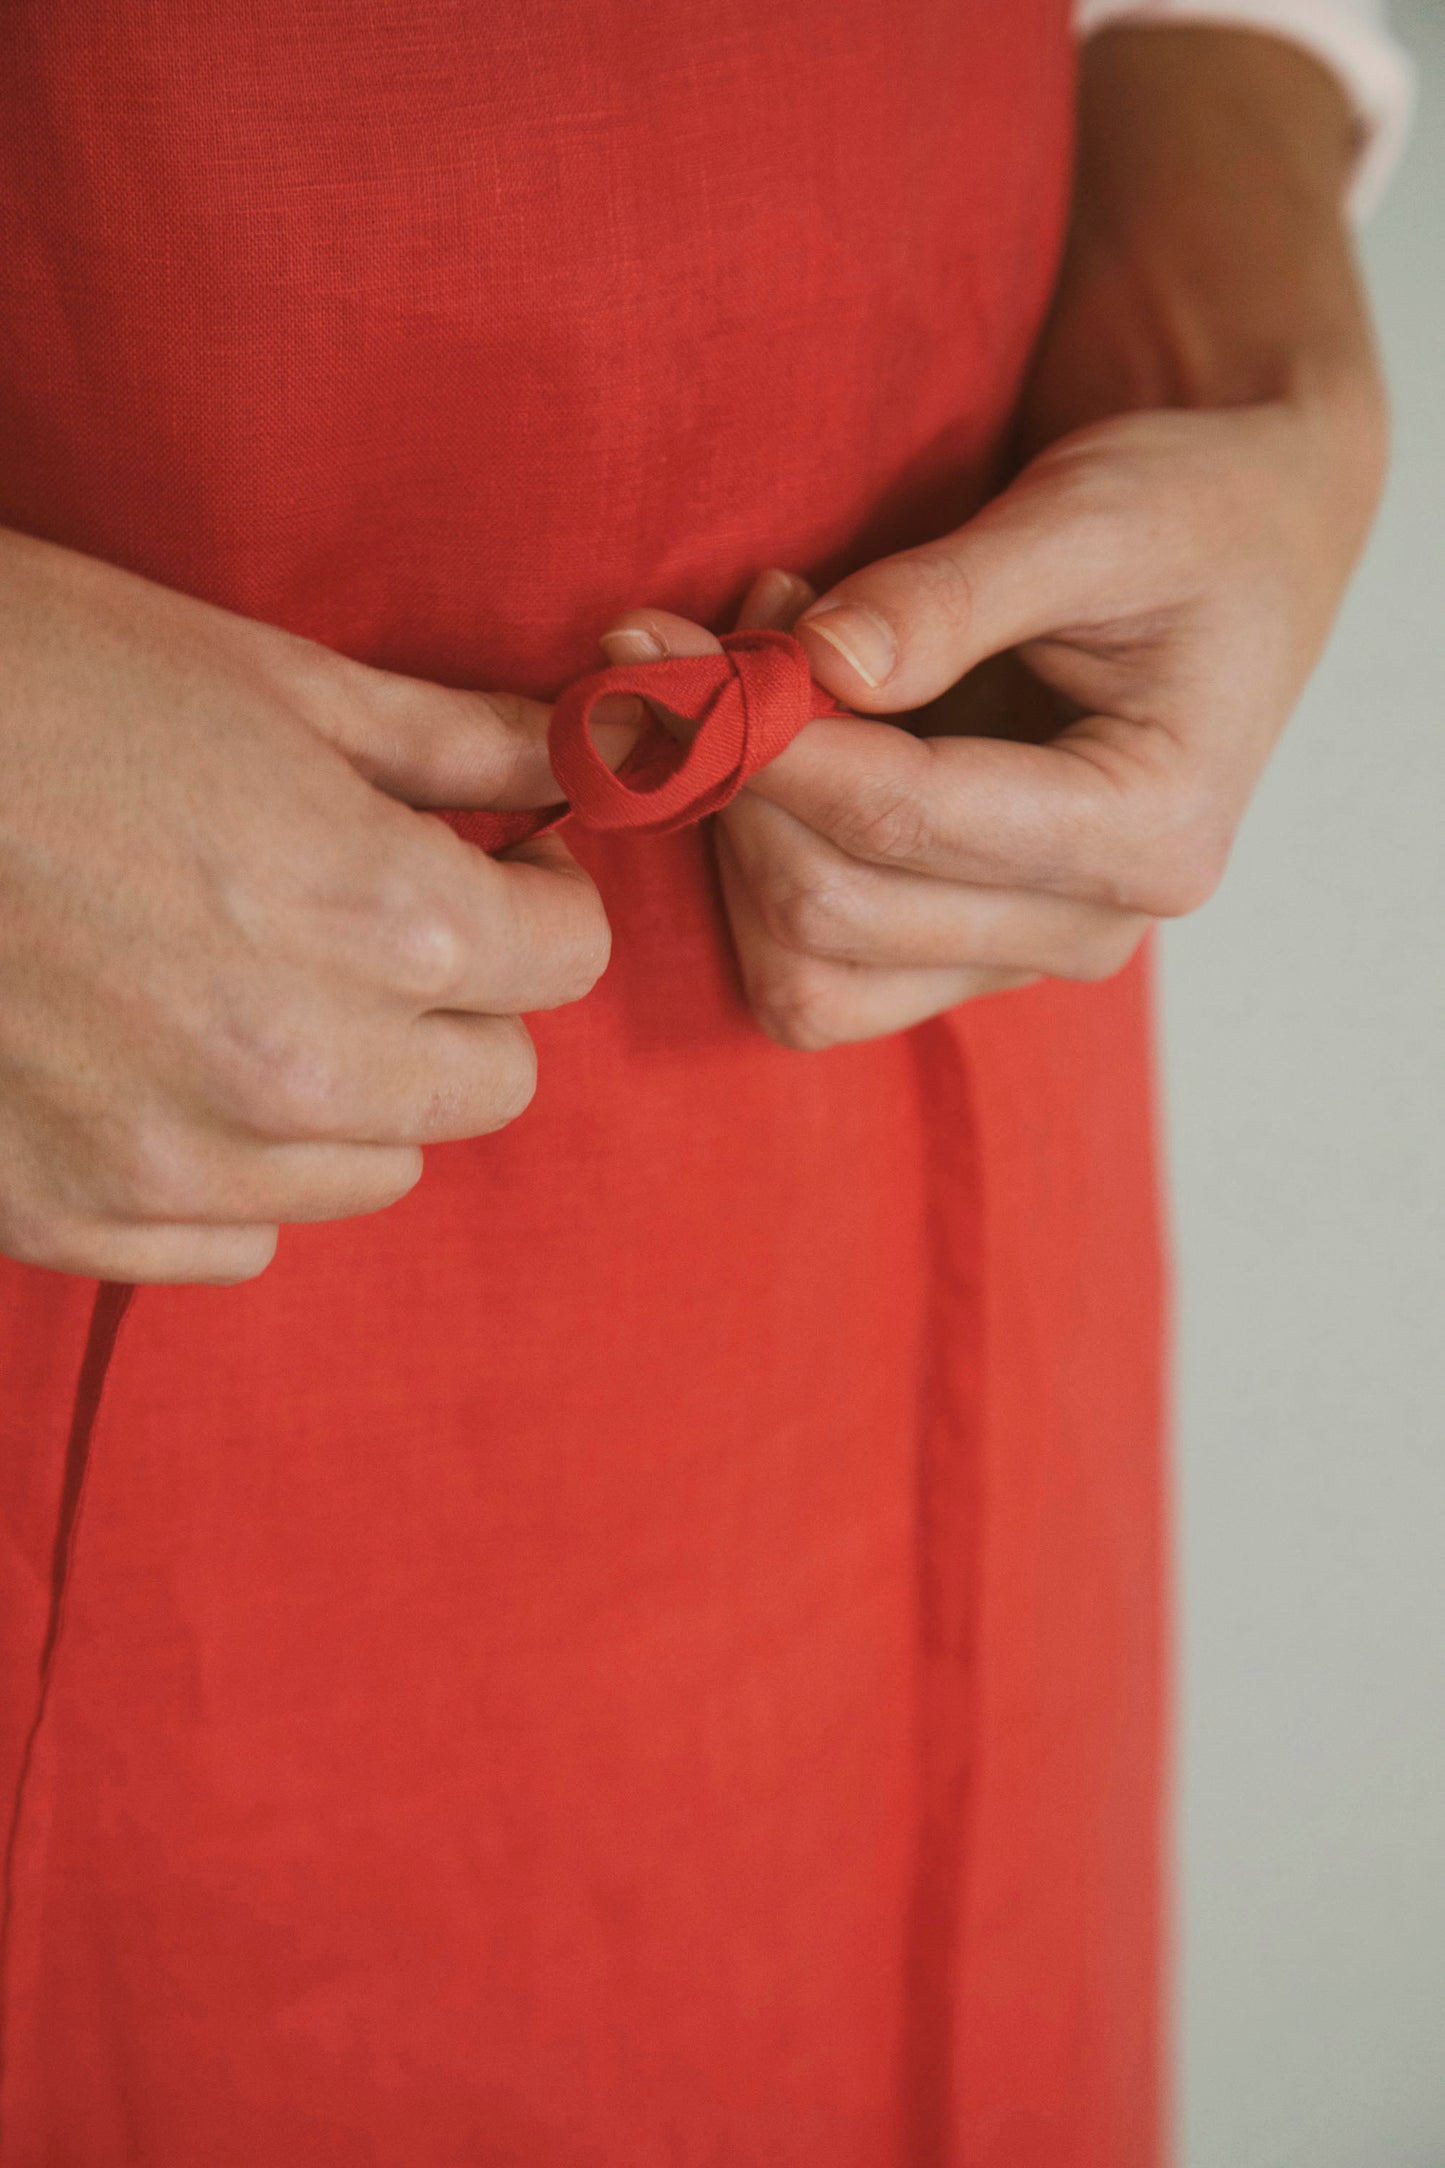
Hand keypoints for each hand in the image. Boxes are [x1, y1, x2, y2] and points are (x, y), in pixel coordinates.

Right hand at [0, 530, 609, 1281]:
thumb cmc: (35, 673)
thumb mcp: (267, 674)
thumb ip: (456, 739)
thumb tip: (582, 748)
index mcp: (378, 917)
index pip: (569, 960)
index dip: (546, 899)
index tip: (504, 866)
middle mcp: (301, 1067)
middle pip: (491, 1084)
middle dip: (465, 1002)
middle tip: (383, 928)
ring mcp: (180, 1161)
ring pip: (373, 1172)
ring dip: (357, 1092)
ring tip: (262, 990)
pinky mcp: (71, 1215)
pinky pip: (235, 1240)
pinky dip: (234, 1169)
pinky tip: (170, 1070)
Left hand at [604, 28, 1387, 1051]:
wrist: (1244, 548)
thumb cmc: (1191, 516)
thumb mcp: (1094, 511)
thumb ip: (953, 593)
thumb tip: (815, 665)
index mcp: (1150, 830)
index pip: (903, 820)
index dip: (759, 742)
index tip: (654, 650)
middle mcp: (1091, 926)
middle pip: (835, 911)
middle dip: (735, 778)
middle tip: (706, 635)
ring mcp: (1023, 953)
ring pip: (806, 975)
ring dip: (736, 833)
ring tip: (762, 680)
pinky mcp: (964, 950)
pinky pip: (813, 977)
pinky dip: (756, 875)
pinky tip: (779, 754)